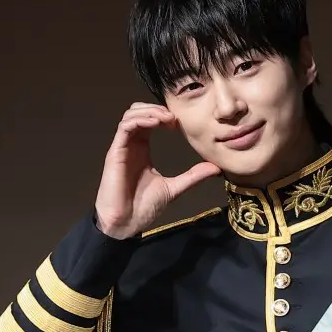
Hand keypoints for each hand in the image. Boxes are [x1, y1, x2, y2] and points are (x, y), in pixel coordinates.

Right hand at [94, 102, 221, 238]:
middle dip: (157, 108)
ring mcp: (122, 147)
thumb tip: (215, 168)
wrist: (126, 223)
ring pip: (131, 115)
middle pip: (139, 111)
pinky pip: (124, 127)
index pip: (150, 121)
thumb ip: (192, 176)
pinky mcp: (115, 152)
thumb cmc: (143, 207)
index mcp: (142, 149)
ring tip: (167, 119)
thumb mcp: (174, 188)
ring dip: (150, 111)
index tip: (180, 123)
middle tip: (174, 118)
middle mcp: (131, 145)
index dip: (164, 116)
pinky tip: (156, 124)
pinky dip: (140, 120)